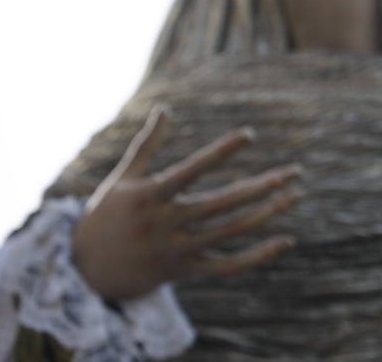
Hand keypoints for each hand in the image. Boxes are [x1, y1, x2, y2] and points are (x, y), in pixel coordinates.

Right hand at [71, 108, 302, 300]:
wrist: (86, 271)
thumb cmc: (106, 215)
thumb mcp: (123, 178)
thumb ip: (147, 145)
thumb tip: (164, 108)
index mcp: (151, 196)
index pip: (191, 170)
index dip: (220, 152)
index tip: (249, 134)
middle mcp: (166, 223)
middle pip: (222, 204)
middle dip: (262, 186)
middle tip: (295, 171)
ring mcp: (178, 249)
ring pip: (231, 232)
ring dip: (266, 214)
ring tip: (295, 195)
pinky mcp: (186, 269)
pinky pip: (228, 266)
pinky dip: (258, 256)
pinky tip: (286, 240)